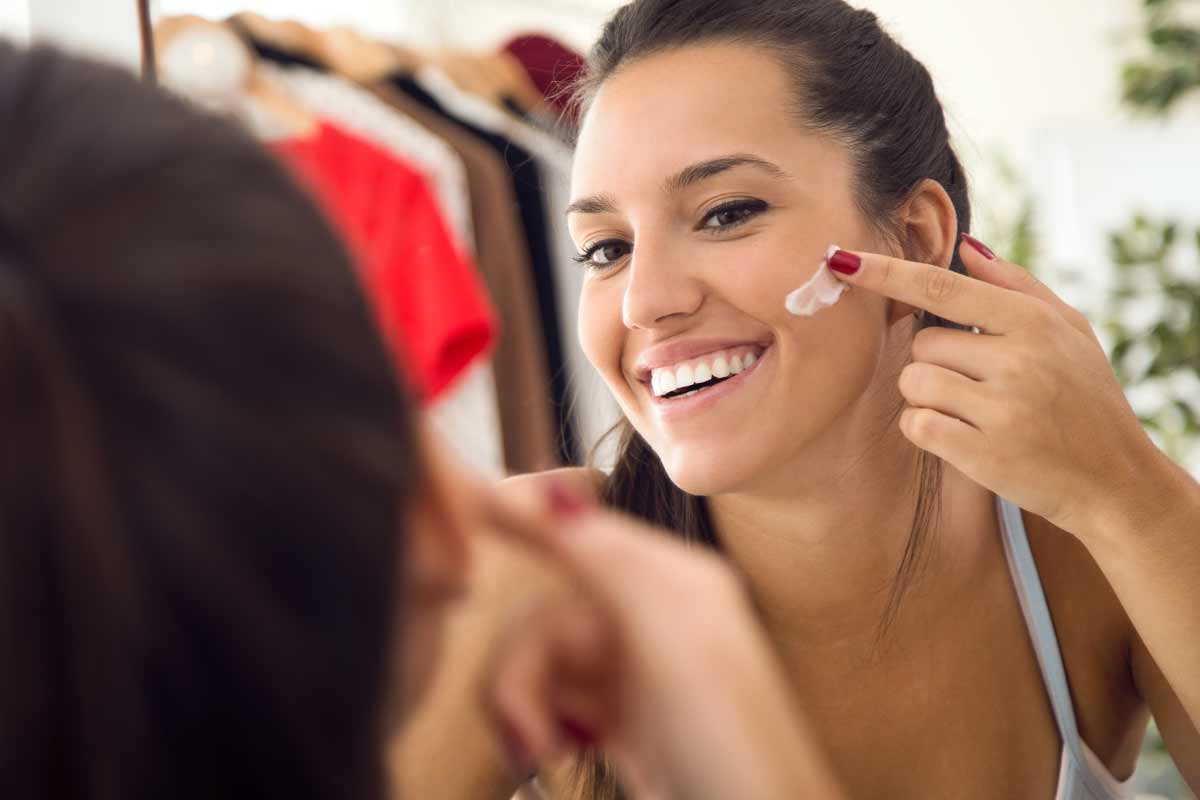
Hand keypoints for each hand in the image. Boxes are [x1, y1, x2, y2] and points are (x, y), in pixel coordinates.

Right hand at [479, 484, 844, 799]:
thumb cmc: (732, 750)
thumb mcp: (671, 640)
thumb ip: (609, 561)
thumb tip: (553, 491)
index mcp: (674, 583)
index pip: (584, 531)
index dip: (528, 522)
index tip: (475, 509)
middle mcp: (654, 618)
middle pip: (548, 611)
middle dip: (522, 667)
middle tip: (527, 732)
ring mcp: (637, 672)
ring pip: (545, 658)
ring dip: (527, 703)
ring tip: (542, 752)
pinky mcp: (625, 721)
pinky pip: (556, 699)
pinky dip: (542, 723)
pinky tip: (562, 750)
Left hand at [825, 234, 1162, 536]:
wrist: (1114, 480)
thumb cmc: (1085, 397)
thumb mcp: (1070, 331)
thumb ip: (1015, 285)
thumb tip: (965, 245)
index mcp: (1035, 323)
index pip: (942, 288)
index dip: (886, 273)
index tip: (842, 259)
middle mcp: (1019, 361)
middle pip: (921, 344)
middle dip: (935, 361)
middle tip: (979, 383)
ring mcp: (1001, 409)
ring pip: (914, 383)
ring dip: (928, 397)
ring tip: (974, 411)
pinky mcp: (982, 454)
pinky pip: (916, 424)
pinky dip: (926, 429)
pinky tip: (963, 436)